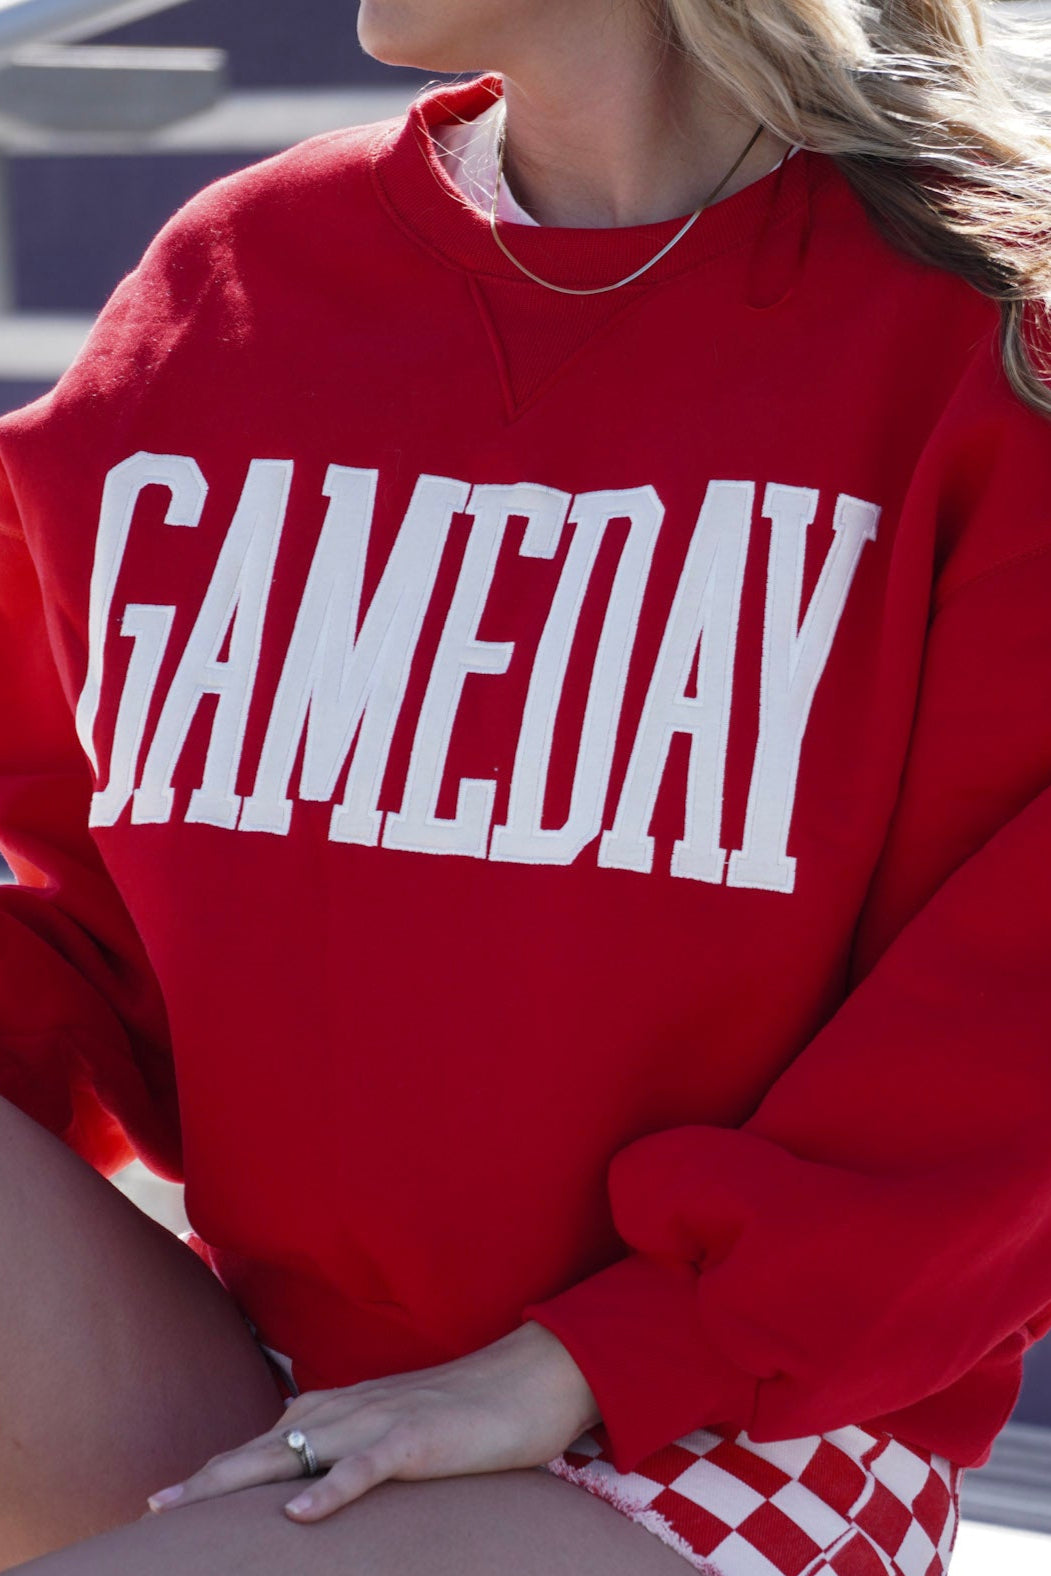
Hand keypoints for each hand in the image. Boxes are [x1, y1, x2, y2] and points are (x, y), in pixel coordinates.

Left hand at [146, 1320, 601, 1522]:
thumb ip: (359, 1447)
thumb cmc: (469, 1410)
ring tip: (194, 1507)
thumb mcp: (401, 1430)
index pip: (269, 1439)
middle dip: (211, 1476)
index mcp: (348, 1409)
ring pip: (301, 1450)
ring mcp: (383, 1420)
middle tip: (156, 1506)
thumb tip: (317, 1476)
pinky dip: (331, 1490)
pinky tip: (297, 1513)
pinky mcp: (419, 1438)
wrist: (532, 1379)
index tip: (171, 1498)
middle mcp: (354, 1409)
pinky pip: (368, 1467)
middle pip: (268, 1445)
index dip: (220, 1468)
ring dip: (244, 1479)